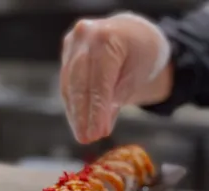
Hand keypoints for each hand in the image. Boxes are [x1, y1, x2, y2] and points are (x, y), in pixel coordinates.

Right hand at [60, 12, 171, 143]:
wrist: (133, 33)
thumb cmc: (141, 53)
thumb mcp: (135, 78)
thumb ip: (115, 101)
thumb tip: (100, 129)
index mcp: (106, 38)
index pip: (98, 84)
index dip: (96, 112)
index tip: (96, 134)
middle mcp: (84, 38)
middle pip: (78, 85)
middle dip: (81, 116)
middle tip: (85, 138)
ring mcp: (72, 45)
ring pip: (69, 86)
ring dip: (75, 113)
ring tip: (82, 134)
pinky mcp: (67, 54)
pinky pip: (67, 83)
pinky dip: (73, 104)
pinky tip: (77, 120)